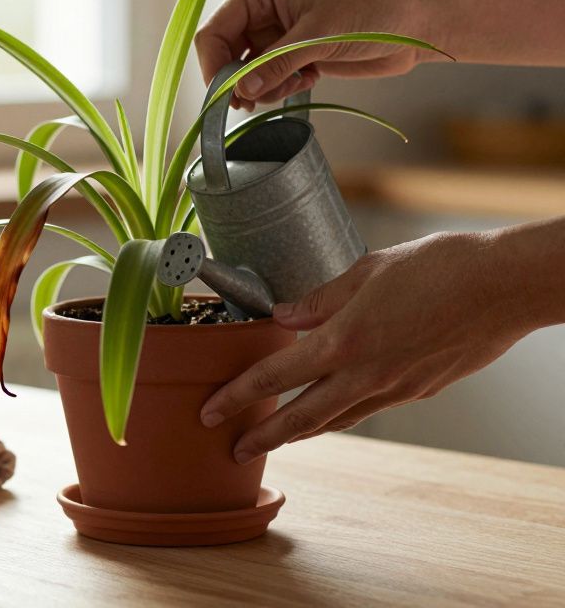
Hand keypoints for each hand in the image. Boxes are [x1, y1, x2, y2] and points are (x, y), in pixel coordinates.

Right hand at [194, 0, 439, 109]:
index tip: (226, 95)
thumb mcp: (319, 36)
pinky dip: (282, 88)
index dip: (214, 66)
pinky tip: (309, 79)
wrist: (414, 23)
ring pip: (246, 73)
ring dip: (265, 87)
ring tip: (296, 82)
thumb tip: (241, 91)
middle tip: (255, 102)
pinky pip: (268, 81)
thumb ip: (276, 64)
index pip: (214, 32)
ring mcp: (275, 34)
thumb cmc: (371, 10)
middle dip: (240, 81)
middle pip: (225, 56)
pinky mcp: (292, 54)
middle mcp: (261, 11)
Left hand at [198, 230, 534, 464]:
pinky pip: (368, 408)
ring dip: (301, 431)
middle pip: (300, 418)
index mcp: (344, 340)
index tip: (210, 411)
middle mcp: (366, 374)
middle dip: (262, 436)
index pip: (274, 376)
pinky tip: (332, 407)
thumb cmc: (442, 267)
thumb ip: (321, 298)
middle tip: (234, 449)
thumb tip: (284, 317)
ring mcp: (395, 388)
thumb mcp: (369, 270)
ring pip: (336, 419)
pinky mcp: (420, 390)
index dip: (236, 396)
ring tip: (275, 437)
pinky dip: (341, 413)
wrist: (506, 287)